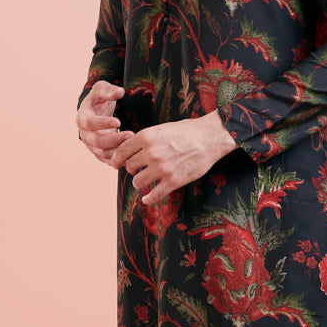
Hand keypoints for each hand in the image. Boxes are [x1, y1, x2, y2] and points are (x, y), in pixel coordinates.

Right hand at [76, 81, 128, 163]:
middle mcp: (85, 135)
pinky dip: (120, 159)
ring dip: (119, 151)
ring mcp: (92, 147)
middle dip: (114, 139)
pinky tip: (133, 154)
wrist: (96, 114)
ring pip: (104, 154)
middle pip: (97, 142)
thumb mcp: (101, 89)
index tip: (118, 121)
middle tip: (130, 135)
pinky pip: (110, 160)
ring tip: (134, 144)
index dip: (103, 123)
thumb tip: (119, 92)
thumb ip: (108, 90)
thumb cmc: (98, 100)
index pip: (90, 123)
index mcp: (82, 119)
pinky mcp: (100, 154)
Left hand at [109, 111, 237, 205]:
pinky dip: (148, 199)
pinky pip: (154, 195)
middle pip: (129, 167)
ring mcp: (162, 168)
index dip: (116, 159)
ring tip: (145, 181)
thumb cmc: (188, 130)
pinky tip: (147, 198)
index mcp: (146, 137)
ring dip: (139, 182)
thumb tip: (132, 149)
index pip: (122, 152)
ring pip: (138, 182)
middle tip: (138, 170)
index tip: (115, 164)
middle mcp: (151, 153)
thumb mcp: (162, 128)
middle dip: (132, 169)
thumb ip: (147, 139)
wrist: (211, 137)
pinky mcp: (173, 181)